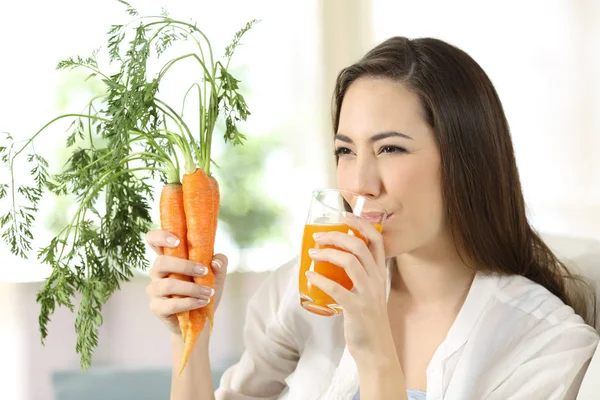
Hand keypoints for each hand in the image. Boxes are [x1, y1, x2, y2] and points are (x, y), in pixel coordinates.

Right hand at [145, 229, 227, 335]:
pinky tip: (203, 302)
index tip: (177, 241)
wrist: (201, 320)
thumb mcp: (217, 274)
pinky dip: (190, 302)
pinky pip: (171, 304)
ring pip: (168, 284)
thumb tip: (215, 262)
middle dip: (185, 266)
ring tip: (208, 292)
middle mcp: (157, 272)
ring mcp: (155, 290)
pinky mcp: (157, 307)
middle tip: (204, 271)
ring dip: (192, 288)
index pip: (153, 240)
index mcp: (169, 258)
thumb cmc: (204, 290)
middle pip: (161, 262)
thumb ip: (220, 262)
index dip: (160, 236)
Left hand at [306, 214, 394, 362]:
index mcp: (379, 273)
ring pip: (350, 262)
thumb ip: (359, 274)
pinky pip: (337, 289)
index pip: (377, 239)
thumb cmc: (367, 318)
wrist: (376, 350)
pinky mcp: (357, 309)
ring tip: (312, 253)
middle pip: (359, 246)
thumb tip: (332, 257)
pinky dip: (320, 279)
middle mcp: (376, 279)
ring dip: (327, 254)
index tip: (344, 216)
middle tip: (318, 237)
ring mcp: (368, 294)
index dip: (360, 224)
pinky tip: (309, 275)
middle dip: (336, 236)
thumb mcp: (369, 291)